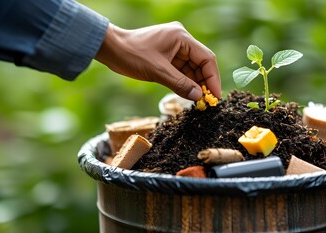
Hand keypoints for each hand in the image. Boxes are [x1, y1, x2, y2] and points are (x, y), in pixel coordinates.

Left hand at [95, 21, 220, 100]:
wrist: (110, 49)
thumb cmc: (132, 55)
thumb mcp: (158, 72)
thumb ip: (180, 84)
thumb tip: (199, 97)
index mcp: (182, 37)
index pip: (206, 58)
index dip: (213, 78)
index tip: (215, 96)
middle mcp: (181, 40)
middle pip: (201, 63)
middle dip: (205, 82)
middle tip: (208, 102)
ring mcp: (175, 47)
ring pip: (192, 68)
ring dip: (196, 84)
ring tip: (199, 101)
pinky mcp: (168, 55)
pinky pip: (182, 70)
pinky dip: (186, 82)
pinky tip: (189, 94)